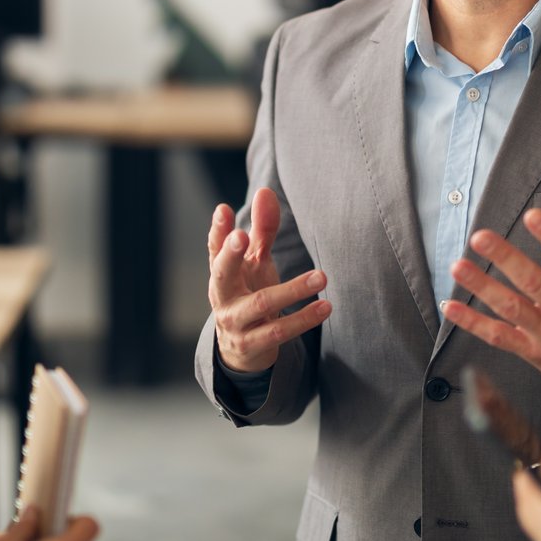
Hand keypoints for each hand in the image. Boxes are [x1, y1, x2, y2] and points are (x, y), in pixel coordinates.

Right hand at [208, 187, 331, 372]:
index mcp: (222, 272)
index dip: (217, 229)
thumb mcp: (255, 262)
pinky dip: (304, 318)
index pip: (215, 247)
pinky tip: (325, 307)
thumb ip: (261, 229)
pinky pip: (279, 331)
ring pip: (262, 303)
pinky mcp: (253, 345)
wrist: (243, 349)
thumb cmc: (249, 293)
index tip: (222, 209)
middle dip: (231, 254)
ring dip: (293, 289)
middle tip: (242, 237)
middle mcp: (222, 295)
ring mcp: (235, 322)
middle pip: (222, 273)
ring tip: (322, 276)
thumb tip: (265, 191)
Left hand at [445, 203, 540, 394]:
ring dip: (482, 287)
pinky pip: (499, 337)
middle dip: (505, 259)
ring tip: (458, 265)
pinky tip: (451, 306)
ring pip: (511, 308)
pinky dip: (473, 323)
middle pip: (534, 283)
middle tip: (481, 237)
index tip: (532, 216)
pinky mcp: (534, 352)